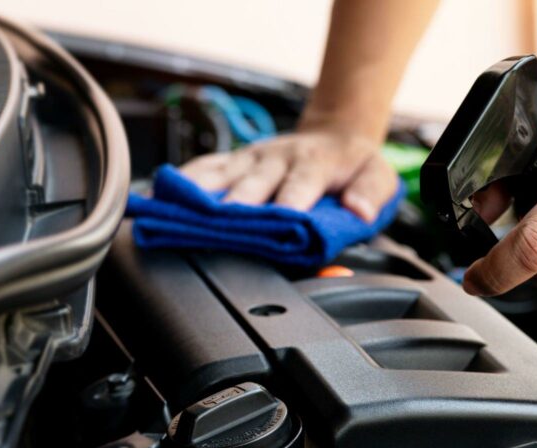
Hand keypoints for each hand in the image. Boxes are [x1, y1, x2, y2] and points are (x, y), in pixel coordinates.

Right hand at [179, 125, 397, 221]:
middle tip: (219, 223)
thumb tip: (358, 211)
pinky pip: (204, 168)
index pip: (299, 184)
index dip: (288, 202)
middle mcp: (276, 158)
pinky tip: (159, 196)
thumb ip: (370, 195)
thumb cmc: (352, 165)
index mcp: (312, 164)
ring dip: (198, 193)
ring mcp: (250, 158)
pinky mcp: (232, 160)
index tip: (278, 220)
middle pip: (252, 182)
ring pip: (220, 174)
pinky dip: (181, 181)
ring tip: (172, 210)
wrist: (334, 134)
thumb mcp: (378, 177)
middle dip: (235, 203)